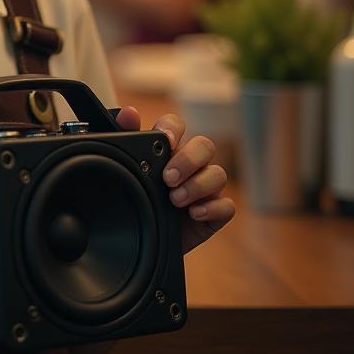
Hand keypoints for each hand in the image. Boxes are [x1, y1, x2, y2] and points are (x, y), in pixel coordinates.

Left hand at [115, 106, 234, 254]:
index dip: (173, 128)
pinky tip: (194, 214)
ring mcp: (205, 188)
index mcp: (167, 149)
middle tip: (168, 178)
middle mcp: (190, 164)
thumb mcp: (127, 170)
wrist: (140, 241)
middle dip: (189, 160)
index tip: (166, 140)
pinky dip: (213, 208)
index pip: (177, 126)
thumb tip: (129, 113)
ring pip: (218, 174)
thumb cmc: (136, 200)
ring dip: (198, 185)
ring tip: (175, 199)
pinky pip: (227, 206)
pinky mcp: (214, 213)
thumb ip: (126, 138)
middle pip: (204, 146)